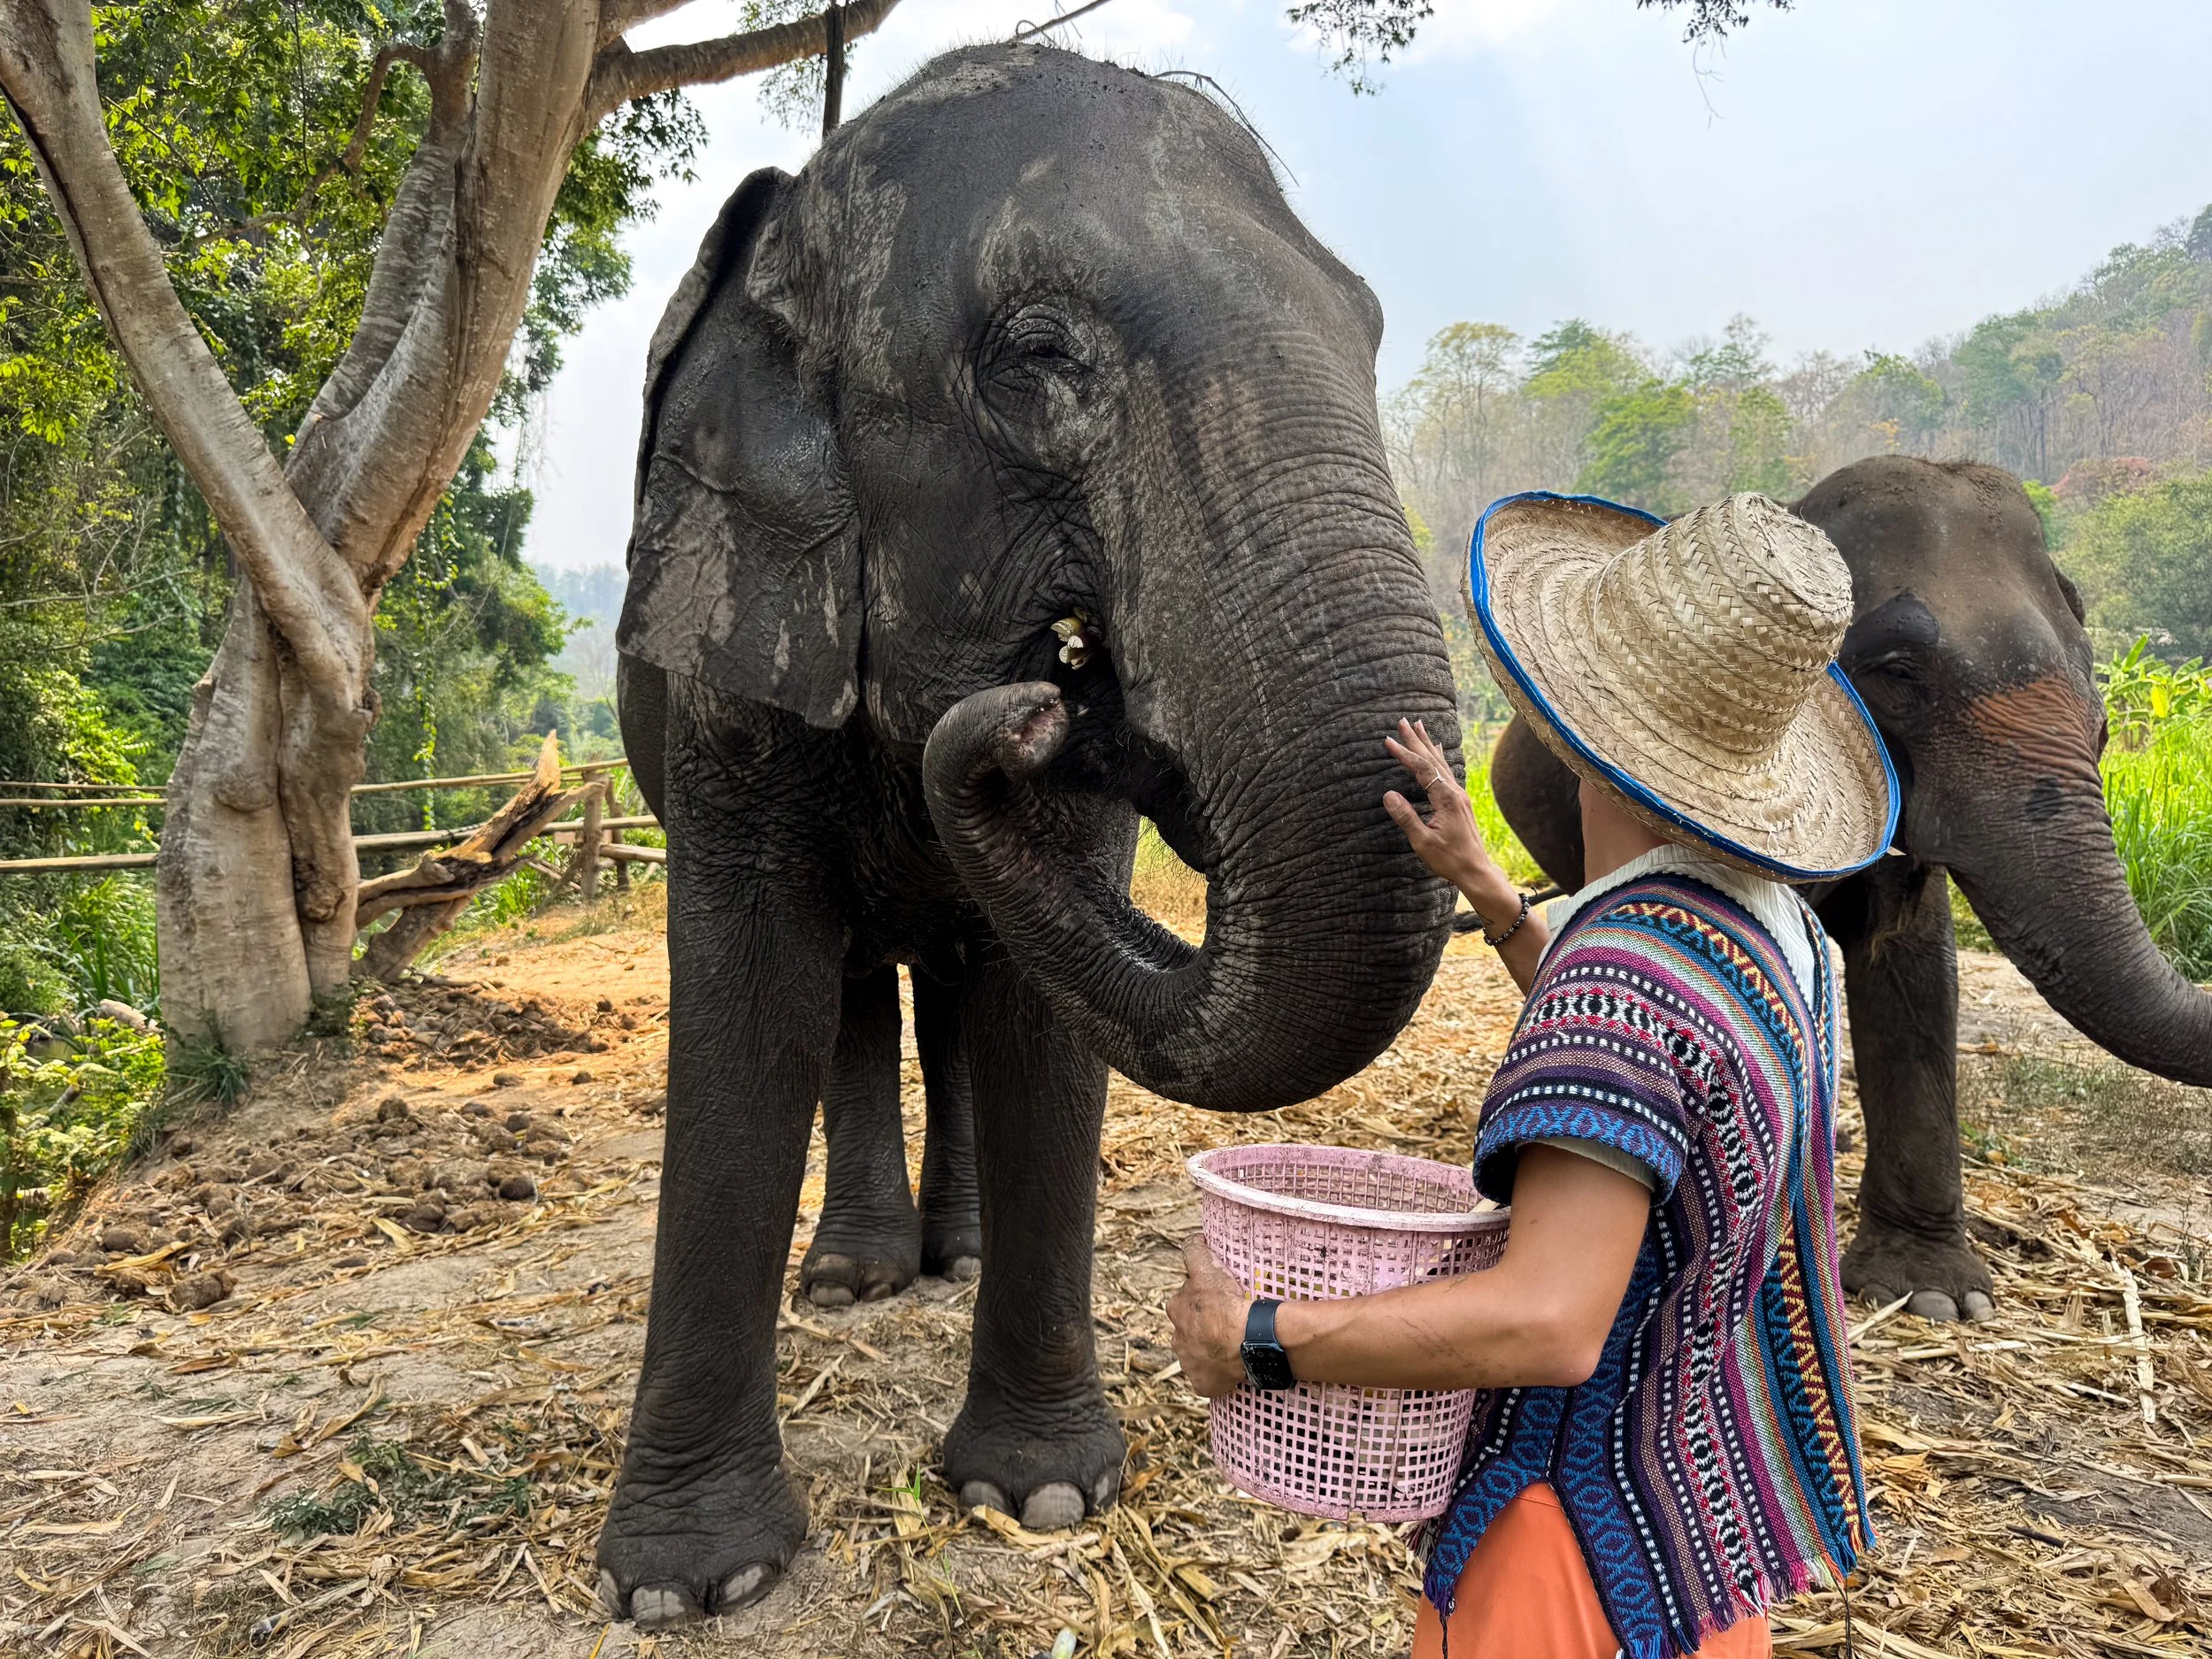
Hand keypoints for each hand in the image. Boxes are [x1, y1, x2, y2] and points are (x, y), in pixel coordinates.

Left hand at [1166, 1236, 1249, 1400]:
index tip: (1218, 1301)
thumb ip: (1195, 1251)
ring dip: (1209, 1350)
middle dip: (1202, 1327)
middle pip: (1189, 1329)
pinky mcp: (1202, 1383)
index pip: (1184, 1302)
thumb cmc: (1226, 1303)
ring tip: (1231, 1347)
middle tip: (1226, 1324)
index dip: (1201, 1299)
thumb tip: (1193, 1239)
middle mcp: (1177, 1338)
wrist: (1245, 1341)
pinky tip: (1231, 1368)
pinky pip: (1208, 1378)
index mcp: (1176, 1310)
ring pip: (1197, 1354)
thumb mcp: (1207, 1268)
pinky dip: (1217, 1374)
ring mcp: (1189, 1363)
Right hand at [1382, 719, 1512, 914]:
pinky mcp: (1460, 802)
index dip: (1404, 754)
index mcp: (1446, 799)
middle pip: (1432, 759)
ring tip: (1419, 726)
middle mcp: (1455, 792)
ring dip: (1427, 744)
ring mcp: (1459, 796)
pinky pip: (1447, 772)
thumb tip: (1388, 794)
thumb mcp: (1423, 841)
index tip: (1388, 741)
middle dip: (1416, 740)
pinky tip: (1438, 750)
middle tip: (1403, 721)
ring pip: (1441, 763)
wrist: (1476, 870)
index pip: (1422, 769)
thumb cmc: (1449, 859)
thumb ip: (1406, 817)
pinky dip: (1438, 757)